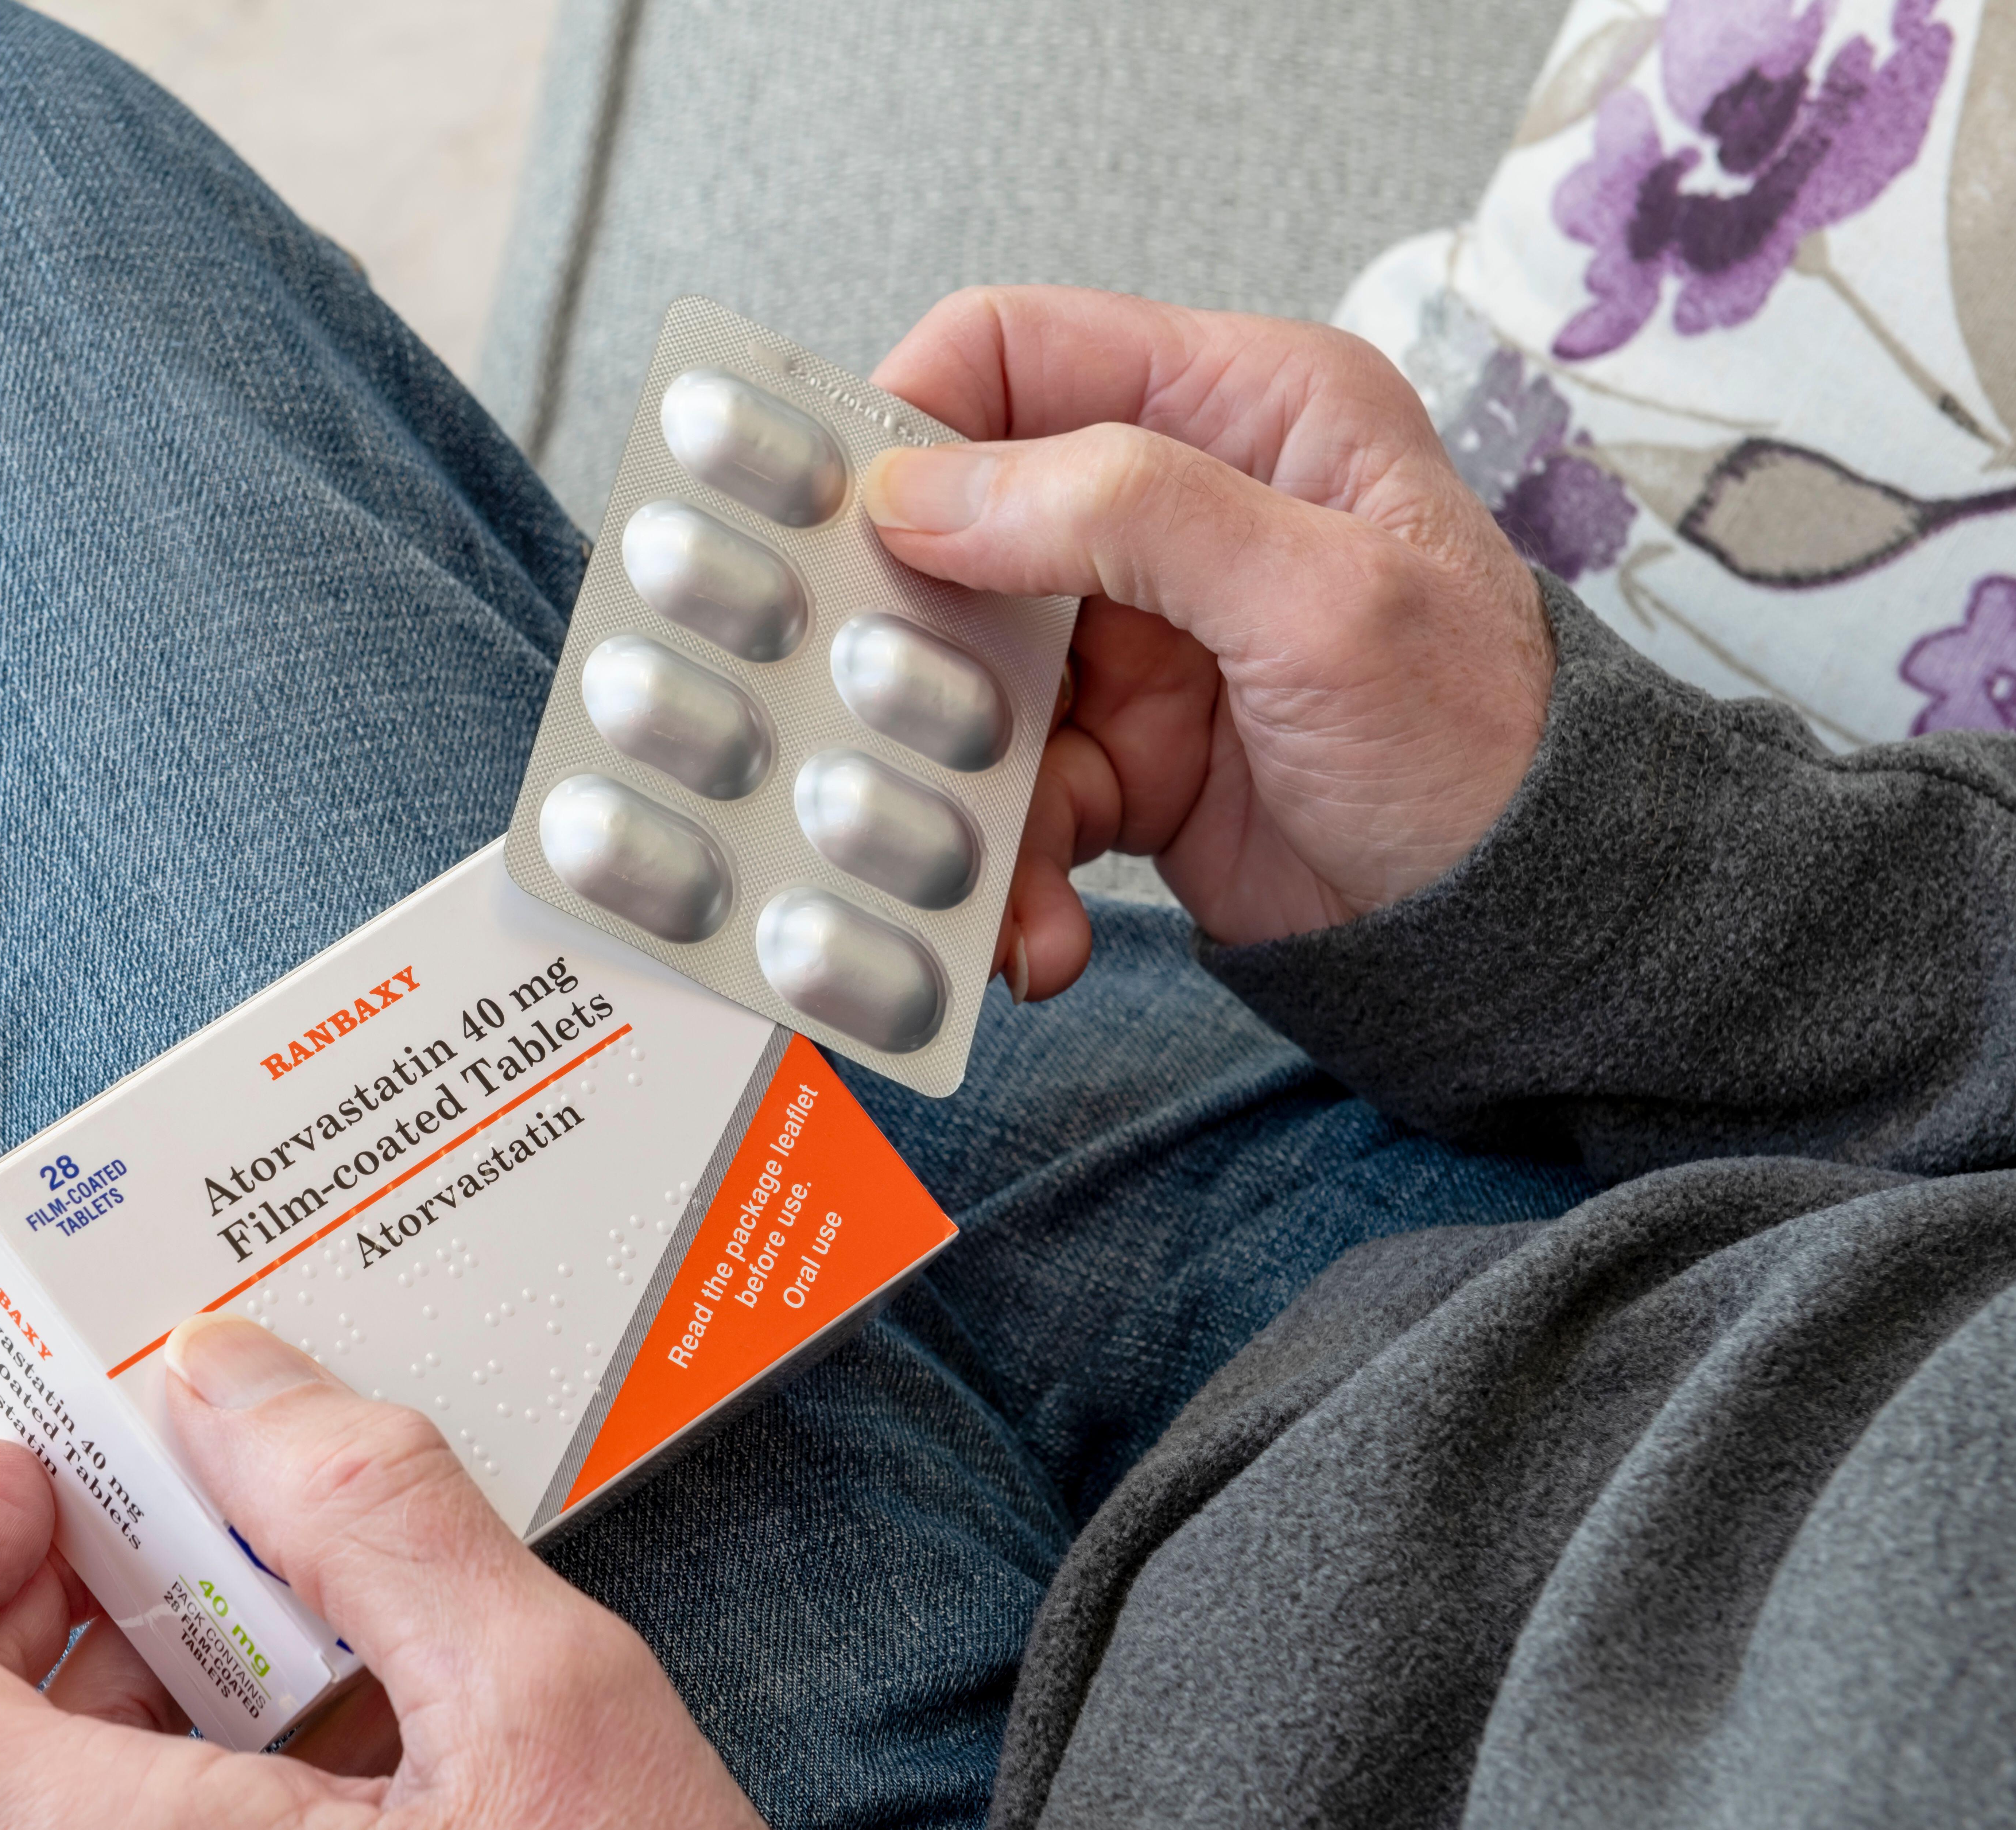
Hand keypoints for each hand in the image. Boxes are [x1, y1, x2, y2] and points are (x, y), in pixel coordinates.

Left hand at [0, 1315, 827, 1829]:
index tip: (59, 1470)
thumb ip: (367, 1514)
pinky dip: (206, 1765)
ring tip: (328, 1611)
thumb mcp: (543, 1706)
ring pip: (48, 1801)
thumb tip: (225, 1377)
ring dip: (158, 1669)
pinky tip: (364, 1728)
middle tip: (220, 1504)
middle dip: (74, 1580)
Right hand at [868, 286, 1554, 995]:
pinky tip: (1039, 933)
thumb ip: (1126, 509)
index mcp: (1241, 407)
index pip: (1018, 351)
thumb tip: (925, 490)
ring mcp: (1141, 635)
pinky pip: (1012, 788)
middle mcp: (1178, 505)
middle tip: (882, 725)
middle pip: (965, 526)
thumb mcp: (1322, 599)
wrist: (1524, 938)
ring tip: (980, 878)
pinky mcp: (1122, 751)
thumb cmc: (1478, 746)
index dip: (912, 423)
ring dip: (959, 784)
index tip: (845, 527)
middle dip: (912, 639)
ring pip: (969, 676)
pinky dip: (1010, 867)